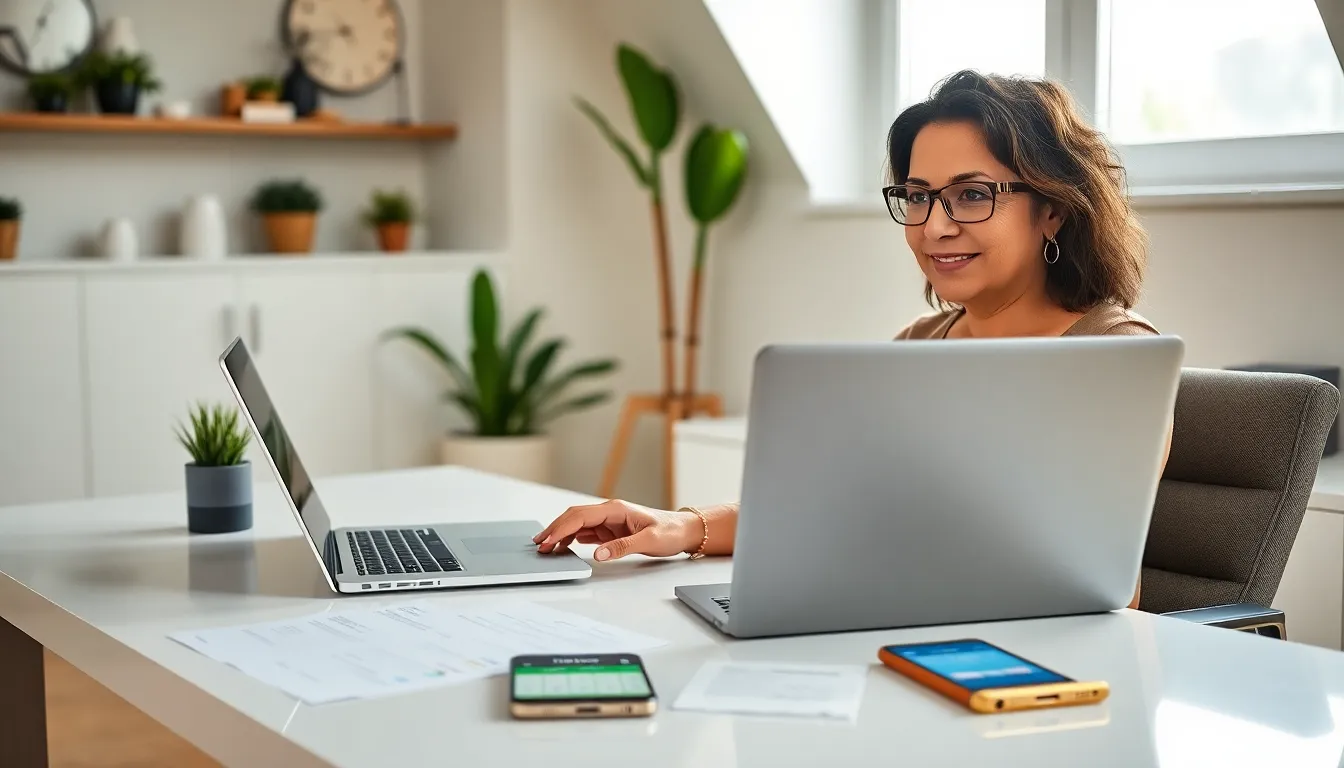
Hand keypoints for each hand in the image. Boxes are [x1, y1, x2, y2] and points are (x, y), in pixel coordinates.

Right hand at [533, 499, 699, 561]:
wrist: (683, 531)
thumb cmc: (670, 532)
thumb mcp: (649, 541)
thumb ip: (622, 547)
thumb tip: (598, 554)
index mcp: (615, 509)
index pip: (580, 516)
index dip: (561, 528)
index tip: (548, 540)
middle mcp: (609, 512)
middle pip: (574, 517)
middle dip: (554, 529)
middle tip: (538, 544)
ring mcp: (609, 521)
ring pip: (577, 524)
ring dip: (560, 534)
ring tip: (546, 547)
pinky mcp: (611, 530)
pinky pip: (585, 532)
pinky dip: (571, 538)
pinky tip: (563, 546)